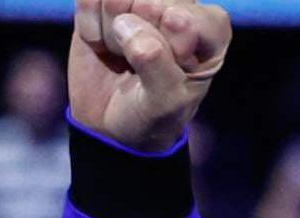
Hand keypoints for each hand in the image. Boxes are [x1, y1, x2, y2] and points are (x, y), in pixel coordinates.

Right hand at [70, 0, 230, 157]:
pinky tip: (101, 44)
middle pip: (146, 3)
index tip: (171, 73)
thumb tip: (128, 26)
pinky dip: (88, 27)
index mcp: (211, 29)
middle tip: (140, 66)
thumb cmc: (153, 113)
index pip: (181, 20)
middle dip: (133, 43)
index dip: (167, 51)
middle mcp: (179, 4)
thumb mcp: (166, 103)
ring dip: (110, 35)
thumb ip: (157, 65)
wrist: (114, 124)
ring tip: (123, 55)